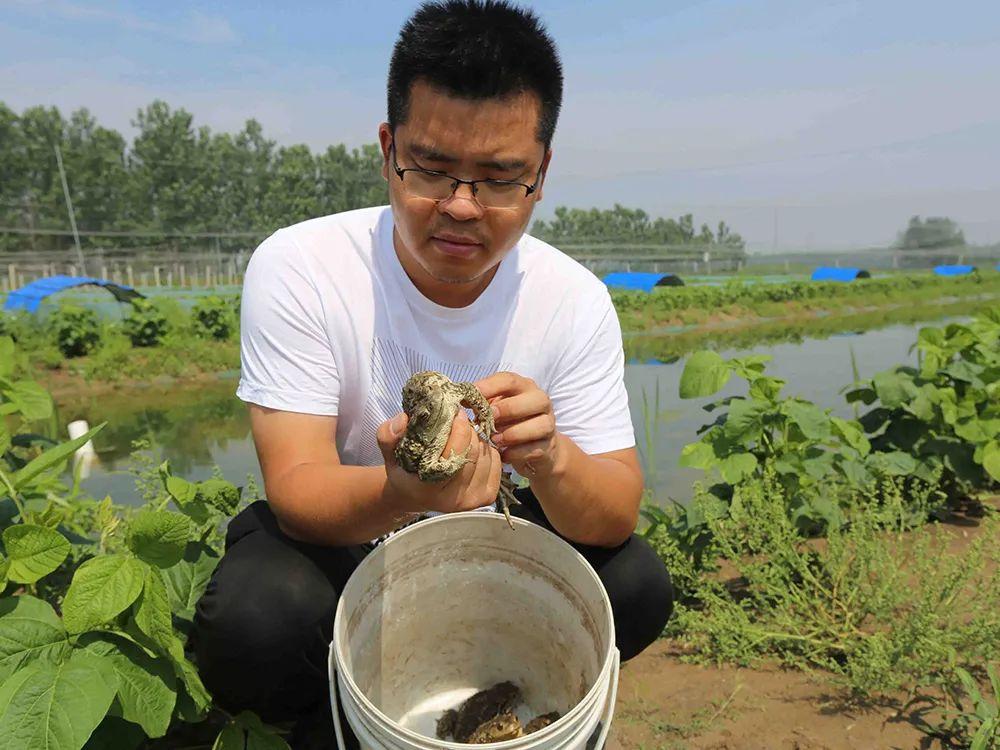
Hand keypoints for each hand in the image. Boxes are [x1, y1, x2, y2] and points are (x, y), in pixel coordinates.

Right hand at [376, 410, 502, 515]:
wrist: (415, 493)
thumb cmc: (404, 467)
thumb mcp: (389, 450)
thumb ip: (388, 434)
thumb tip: (404, 419)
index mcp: (428, 489)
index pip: (453, 451)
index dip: (458, 426)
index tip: (454, 411)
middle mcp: (453, 500)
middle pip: (473, 450)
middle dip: (468, 429)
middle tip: (459, 418)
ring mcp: (473, 501)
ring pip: (487, 454)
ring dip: (477, 438)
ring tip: (463, 434)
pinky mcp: (487, 497)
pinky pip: (496, 461)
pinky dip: (487, 448)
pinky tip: (472, 447)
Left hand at [475, 371, 563, 478]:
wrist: (535, 448)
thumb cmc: (509, 423)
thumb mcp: (495, 410)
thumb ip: (483, 404)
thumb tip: (464, 402)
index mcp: (524, 387)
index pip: (510, 380)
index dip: (490, 386)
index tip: (472, 395)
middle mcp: (540, 402)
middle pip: (533, 399)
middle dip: (509, 408)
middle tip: (490, 418)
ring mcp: (548, 424)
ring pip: (539, 425)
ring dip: (514, 433)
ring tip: (495, 440)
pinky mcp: (549, 446)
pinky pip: (535, 449)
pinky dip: (517, 453)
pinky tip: (503, 455)